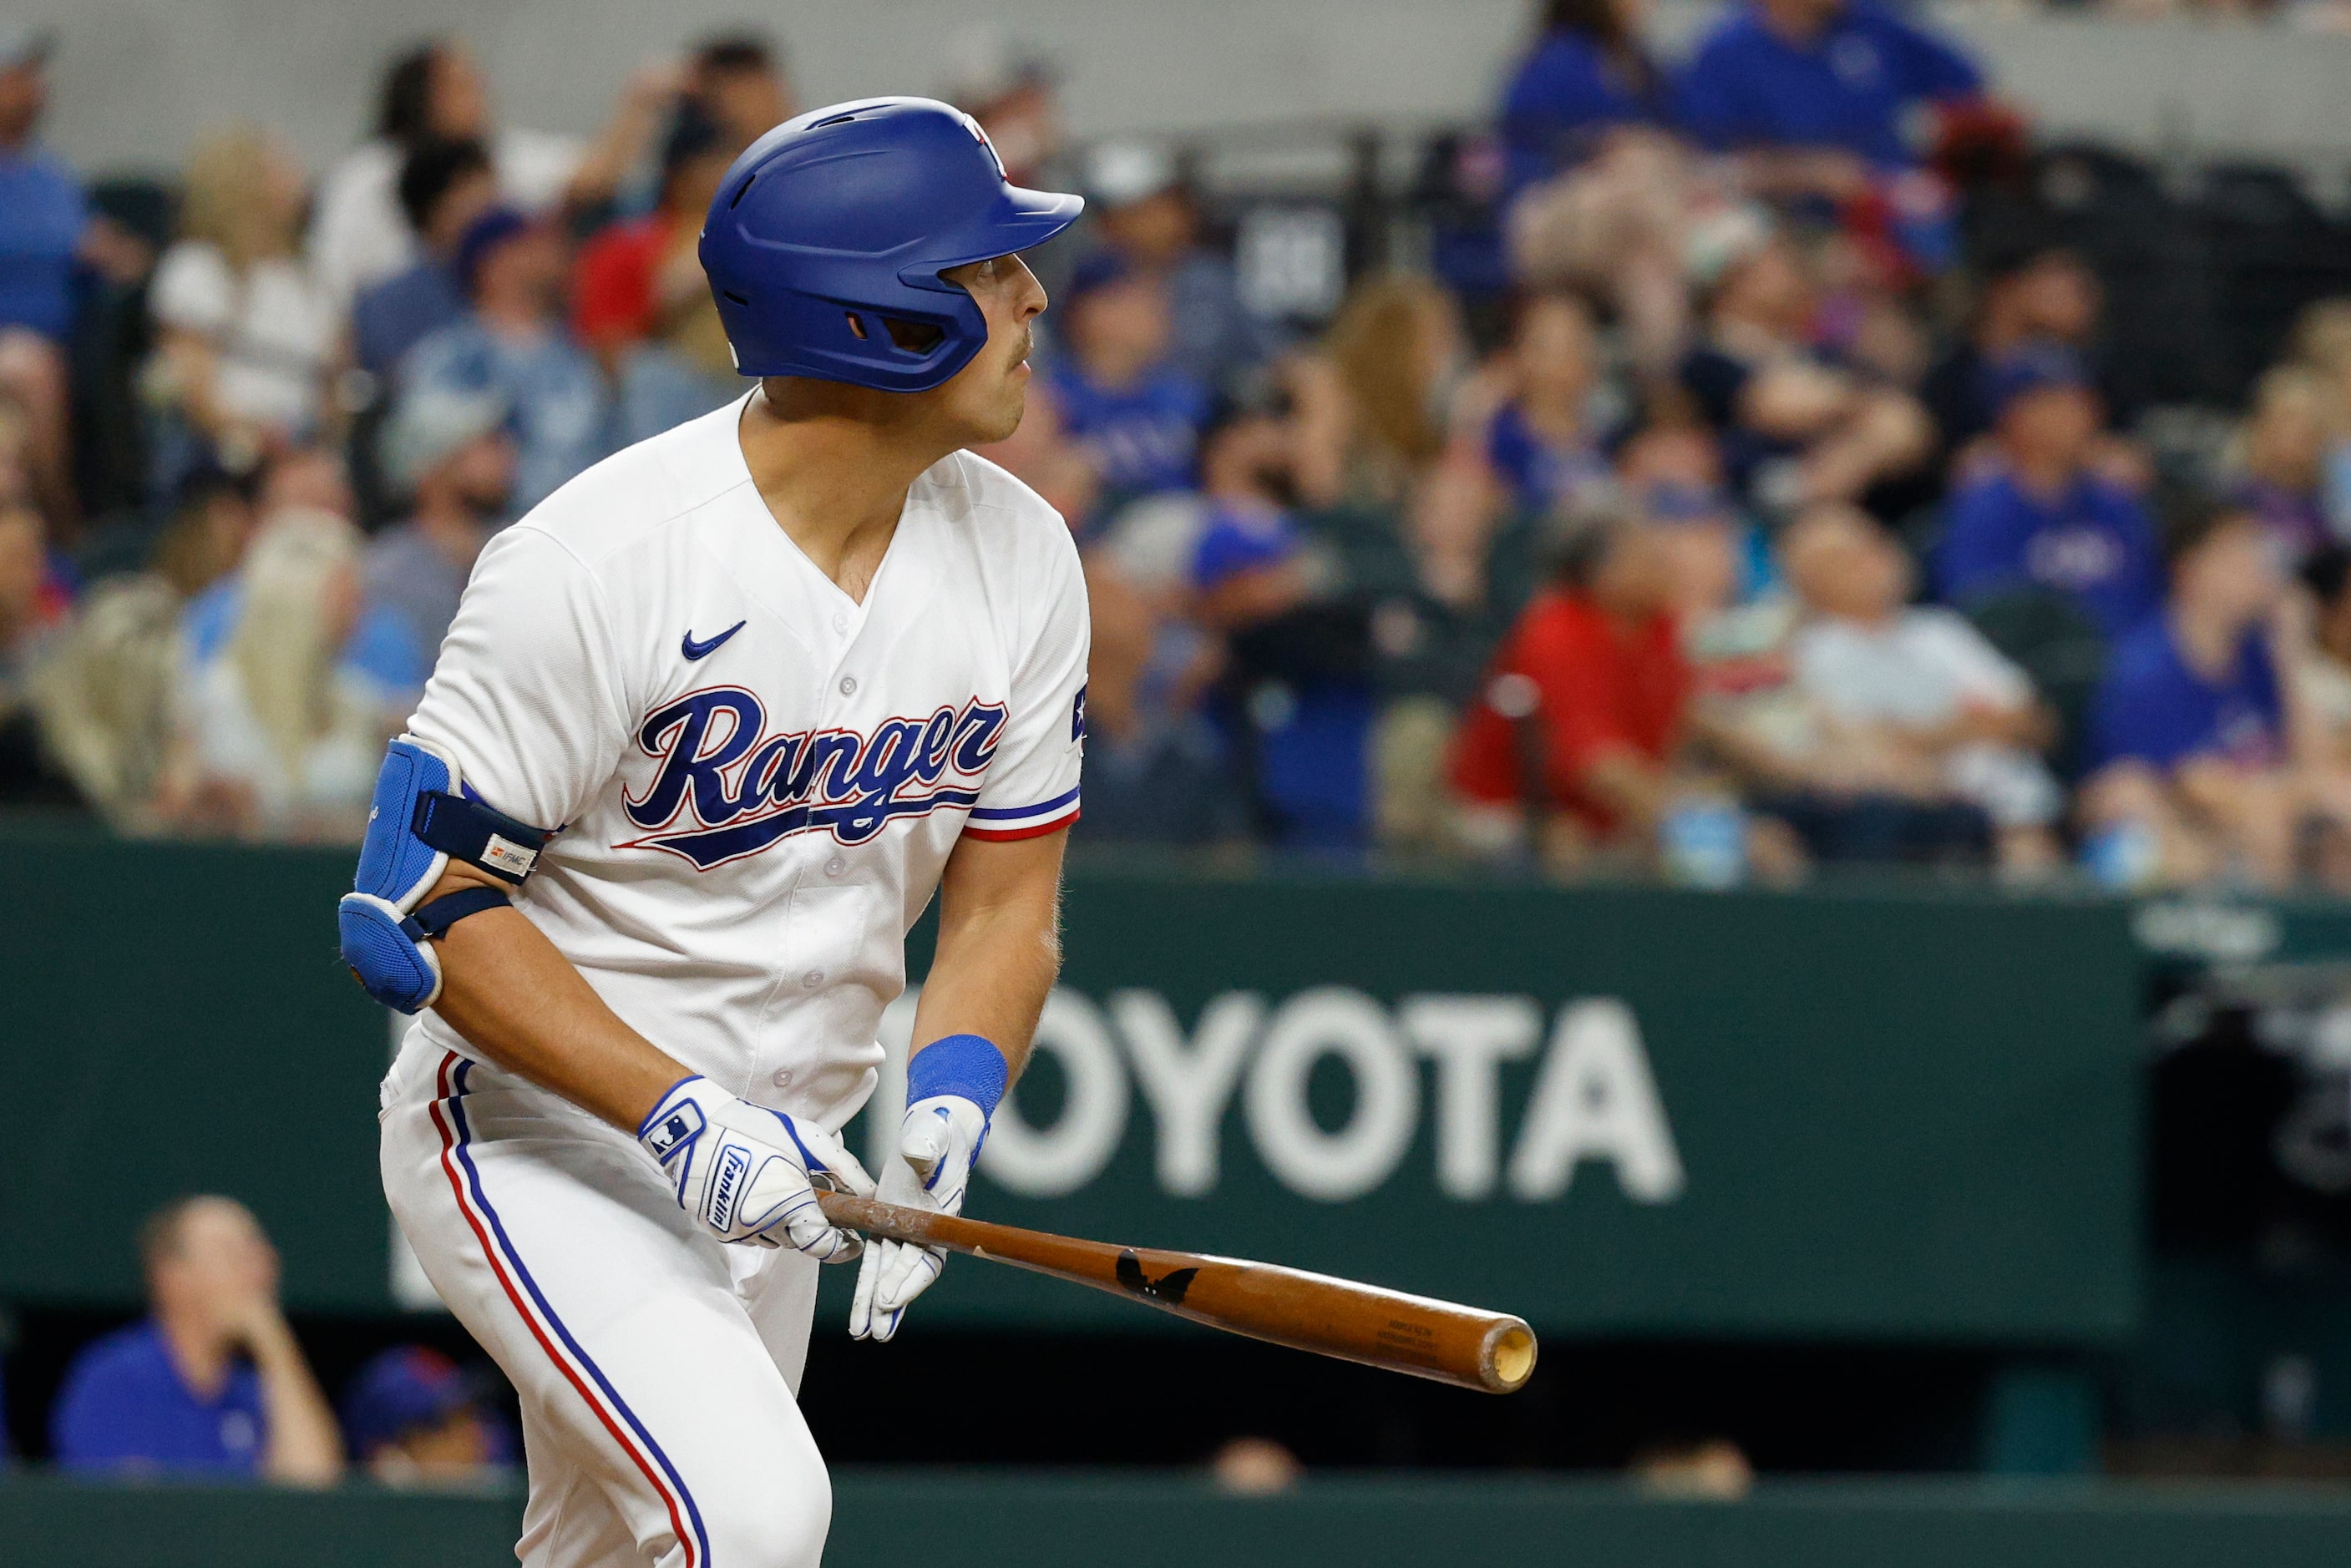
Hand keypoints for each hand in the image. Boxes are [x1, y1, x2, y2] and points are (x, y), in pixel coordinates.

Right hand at [639, 1077, 874, 1259]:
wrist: (694, 1129)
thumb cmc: (755, 1130)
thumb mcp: (809, 1141)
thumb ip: (845, 1170)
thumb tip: (870, 1193)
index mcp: (788, 1206)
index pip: (822, 1247)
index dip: (840, 1246)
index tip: (850, 1239)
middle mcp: (761, 1227)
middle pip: (798, 1241)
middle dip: (810, 1225)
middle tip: (810, 1196)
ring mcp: (734, 1231)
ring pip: (772, 1239)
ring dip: (782, 1224)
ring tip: (779, 1188)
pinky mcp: (715, 1229)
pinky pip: (747, 1233)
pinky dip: (757, 1221)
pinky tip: (754, 1192)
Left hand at [849, 1094, 987, 1341]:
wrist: (934, 1126)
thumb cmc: (937, 1130)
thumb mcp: (932, 1134)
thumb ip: (925, 1144)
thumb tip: (917, 1153)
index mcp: (940, 1213)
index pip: (927, 1255)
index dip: (908, 1278)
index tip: (888, 1297)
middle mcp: (925, 1228)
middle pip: (906, 1273)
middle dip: (890, 1303)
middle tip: (874, 1332)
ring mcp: (906, 1229)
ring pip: (890, 1273)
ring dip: (877, 1303)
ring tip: (863, 1333)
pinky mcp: (888, 1224)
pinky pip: (878, 1260)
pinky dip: (870, 1285)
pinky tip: (862, 1311)